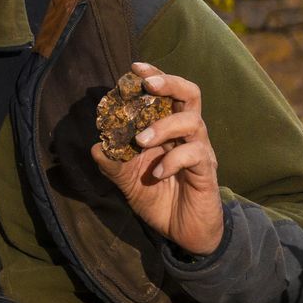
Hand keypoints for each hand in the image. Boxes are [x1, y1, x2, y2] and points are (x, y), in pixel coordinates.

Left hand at [92, 61, 224, 256]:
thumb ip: (114, 164)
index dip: (155, 75)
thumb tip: (96, 146)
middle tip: (147, 86)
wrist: (184, 234)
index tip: (134, 68)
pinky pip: (194, 155)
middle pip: (190, 94)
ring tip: (140, 141)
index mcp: (171, 130)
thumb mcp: (129, 182)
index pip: (168, 93)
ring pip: (192, 122)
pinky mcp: (207, 171)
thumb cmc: (160, 200)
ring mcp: (200, 151)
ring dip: (164, 126)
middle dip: (169, 83)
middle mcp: (188, 134)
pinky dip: (172, 160)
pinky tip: (156, 174)